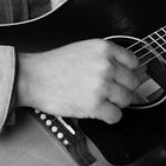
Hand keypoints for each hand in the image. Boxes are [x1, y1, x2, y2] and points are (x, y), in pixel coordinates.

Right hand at [15, 39, 140, 124]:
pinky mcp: (95, 106)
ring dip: (115, 103)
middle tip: (109, 91)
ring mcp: (101, 86)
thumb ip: (104, 57)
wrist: (32, 77)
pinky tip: (97, 110)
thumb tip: (124, 71)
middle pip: (133, 82)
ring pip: (126, 100)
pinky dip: (108, 116)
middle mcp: (105, 65)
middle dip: (122, 88)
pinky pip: (116, 116)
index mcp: (103, 48)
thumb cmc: (52, 65)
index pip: (133, 62)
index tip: (122, 77)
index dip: (127, 71)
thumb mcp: (82, 49)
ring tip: (100, 100)